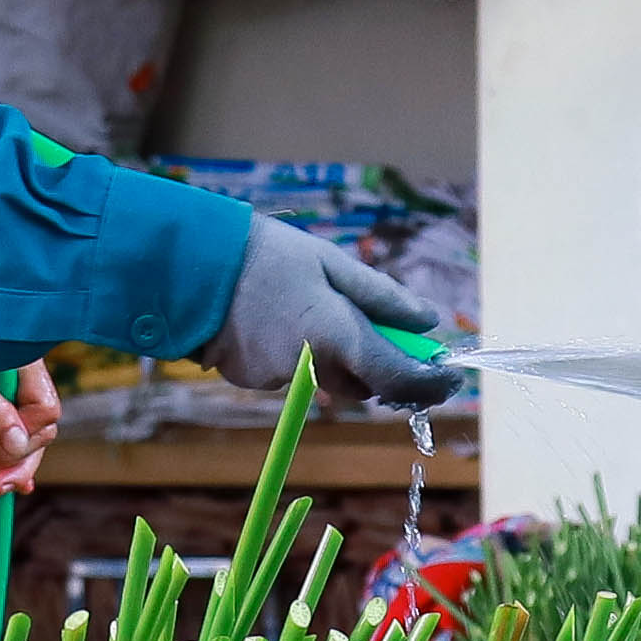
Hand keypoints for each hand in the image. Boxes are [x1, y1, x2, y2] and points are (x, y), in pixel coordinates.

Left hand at [0, 361, 60, 497]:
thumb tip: (18, 444)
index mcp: (23, 363)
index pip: (44, 410)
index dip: (23, 436)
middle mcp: (22, 380)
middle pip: (40, 430)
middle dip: (16, 460)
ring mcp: (8, 396)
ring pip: (24, 440)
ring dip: (4, 461)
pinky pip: (7, 439)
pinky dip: (3, 460)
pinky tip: (2, 482)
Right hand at [204, 217, 465, 408]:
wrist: (190, 266)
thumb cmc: (265, 255)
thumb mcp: (330, 263)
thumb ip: (382, 297)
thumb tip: (427, 321)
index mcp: (336, 335)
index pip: (397, 377)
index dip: (430, 382)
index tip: (450, 377)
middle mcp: (311, 367)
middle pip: (363, 384)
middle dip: (377, 364)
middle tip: (376, 327)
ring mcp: (280, 378)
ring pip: (326, 378)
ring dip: (333, 355)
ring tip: (304, 305)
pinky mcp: (252, 380)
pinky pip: (292, 373)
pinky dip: (296, 353)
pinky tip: (274, 317)